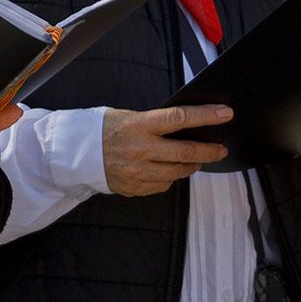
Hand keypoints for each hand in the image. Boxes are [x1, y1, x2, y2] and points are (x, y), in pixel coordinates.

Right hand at [102, 104, 231, 196]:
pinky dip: (169, 176)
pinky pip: (163, 184)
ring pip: (178, 172)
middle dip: (209, 151)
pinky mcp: (136, 187)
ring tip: (195, 159)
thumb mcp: (127, 117)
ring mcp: (138, 172)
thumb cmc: (103, 129)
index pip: (179, 118)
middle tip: (220, 149)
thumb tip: (185, 126)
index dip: (205, 116)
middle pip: (186, 152)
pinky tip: (164, 169)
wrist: (75, 153)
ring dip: (191, 165)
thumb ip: (154, 123)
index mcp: (138, 126)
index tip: (225, 114)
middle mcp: (140, 149)